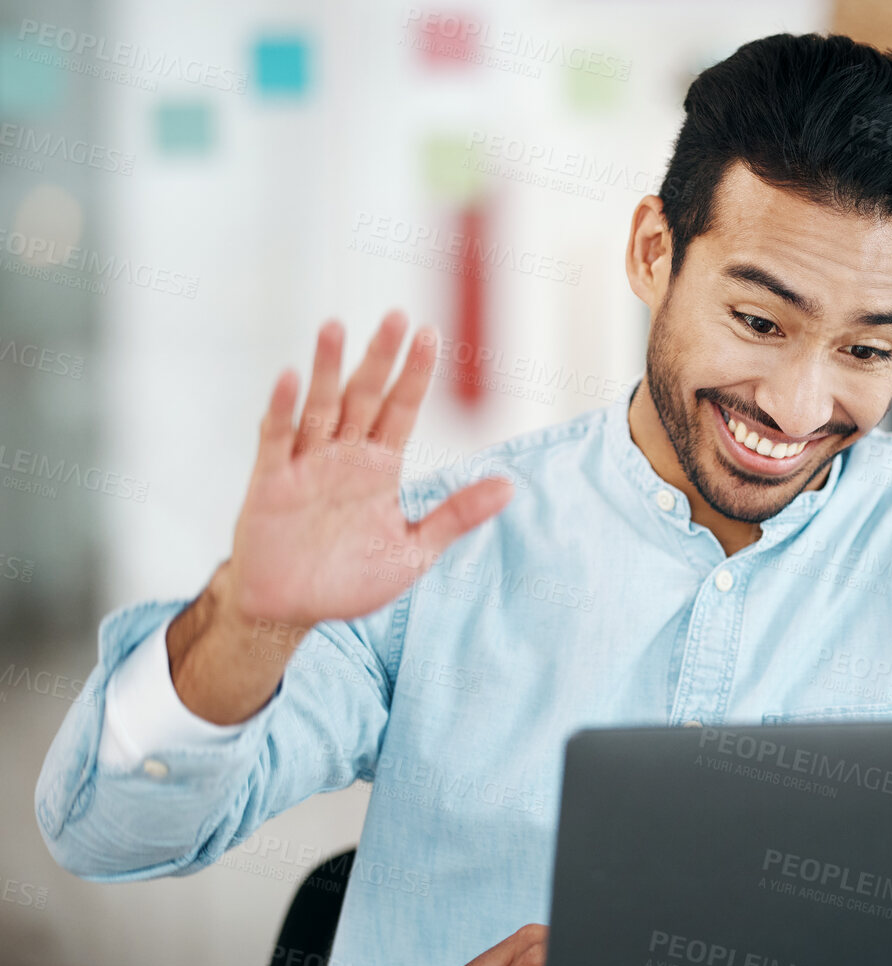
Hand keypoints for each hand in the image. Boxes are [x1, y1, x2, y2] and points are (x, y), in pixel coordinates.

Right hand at [229, 311, 513, 629]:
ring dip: (326, 367)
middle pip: (363, 397)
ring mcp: (304, 466)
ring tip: (335, 326)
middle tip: (397, 316)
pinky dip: (282, 409)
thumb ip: (456, 515)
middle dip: (379, 357)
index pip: (401, 410)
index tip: (430, 335)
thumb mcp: (414, 551)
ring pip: (318, 406)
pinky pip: (275, 439)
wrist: (290, 612)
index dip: (415, 374)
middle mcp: (343, 457)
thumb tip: (510, 485)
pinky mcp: (269, 484)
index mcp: (378, 469)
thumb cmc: (350, 581)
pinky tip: (291, 378)